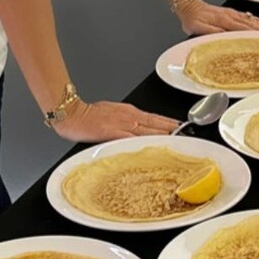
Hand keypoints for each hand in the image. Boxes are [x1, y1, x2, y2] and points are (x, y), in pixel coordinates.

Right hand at [56, 99, 177, 142]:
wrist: (72, 114)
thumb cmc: (87, 114)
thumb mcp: (111, 112)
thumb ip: (124, 119)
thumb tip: (135, 127)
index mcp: (129, 112)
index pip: (154, 118)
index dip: (169, 123)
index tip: (181, 127)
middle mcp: (129, 117)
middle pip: (156, 123)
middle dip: (172, 129)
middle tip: (186, 135)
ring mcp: (123, 125)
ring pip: (149, 130)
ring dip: (164, 135)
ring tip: (177, 140)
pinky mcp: (114, 133)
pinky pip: (134, 139)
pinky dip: (146, 142)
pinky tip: (154, 146)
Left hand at [180, 0, 258, 34]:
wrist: (188, 5)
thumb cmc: (192, 19)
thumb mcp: (198, 28)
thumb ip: (212, 32)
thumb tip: (226, 37)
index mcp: (224, 21)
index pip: (244, 29)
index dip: (256, 34)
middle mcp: (230, 16)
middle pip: (250, 24)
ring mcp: (231, 13)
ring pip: (250, 19)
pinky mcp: (230, 12)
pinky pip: (246, 16)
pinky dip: (255, 19)